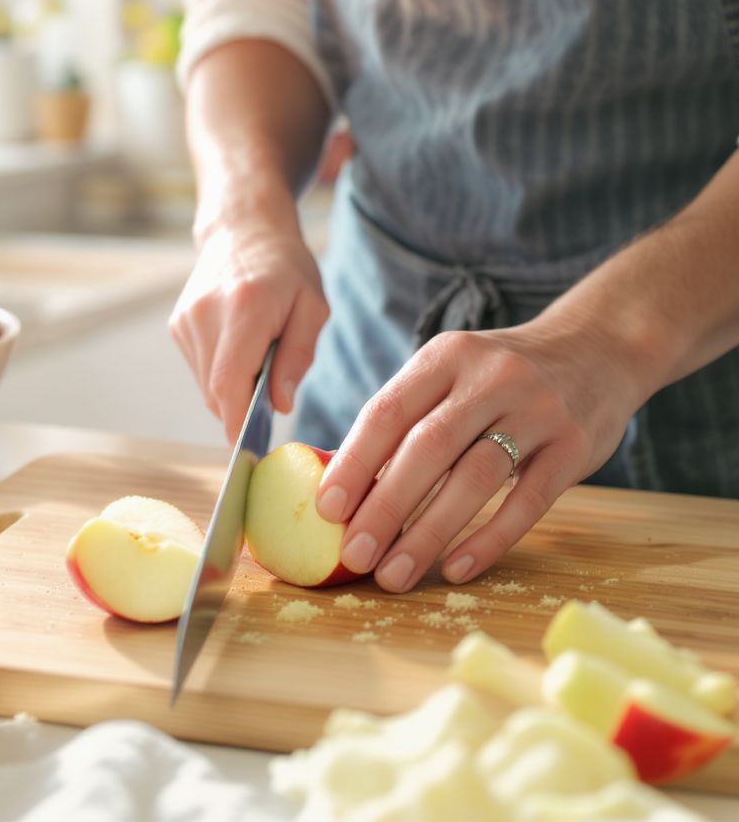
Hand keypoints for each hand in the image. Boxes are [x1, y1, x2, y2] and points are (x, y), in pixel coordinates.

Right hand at [169, 220, 328, 443]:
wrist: (244, 229)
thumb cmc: (287, 269)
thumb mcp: (312, 308)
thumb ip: (297, 357)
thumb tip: (280, 405)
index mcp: (245, 308)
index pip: (229, 380)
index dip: (236, 421)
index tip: (248, 450)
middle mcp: (207, 314)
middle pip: (215, 389)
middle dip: (240, 411)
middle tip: (269, 410)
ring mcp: (187, 319)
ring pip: (205, 384)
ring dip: (231, 392)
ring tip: (258, 368)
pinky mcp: (178, 324)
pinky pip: (199, 369)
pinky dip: (220, 375)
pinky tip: (240, 354)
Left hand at [314, 317, 647, 591]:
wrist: (597, 350)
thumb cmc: (500, 377)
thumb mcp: (452, 373)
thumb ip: (408, 418)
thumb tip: (346, 487)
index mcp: (446, 356)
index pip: (388, 411)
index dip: (353, 462)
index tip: (327, 509)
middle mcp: (491, 377)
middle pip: (428, 447)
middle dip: (385, 506)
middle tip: (355, 554)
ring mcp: (537, 410)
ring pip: (475, 477)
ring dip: (428, 532)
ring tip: (394, 574)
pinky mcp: (575, 446)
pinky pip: (528, 500)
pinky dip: (489, 538)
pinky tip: (456, 567)